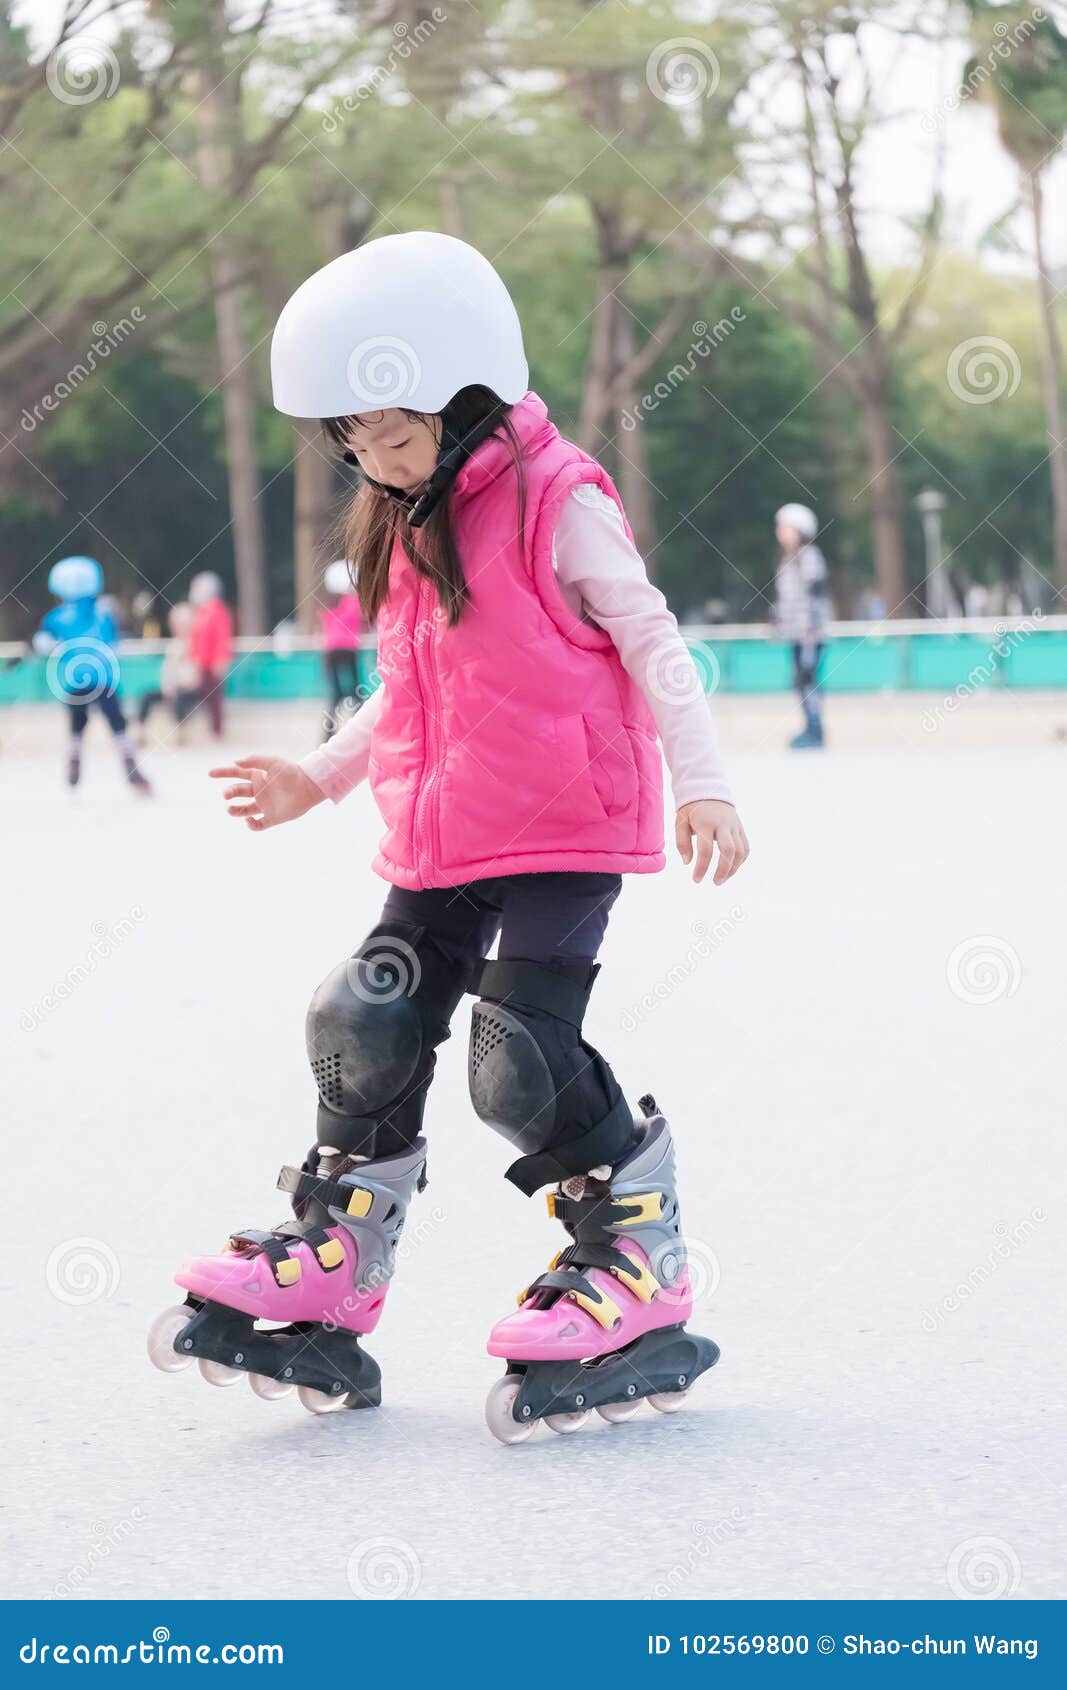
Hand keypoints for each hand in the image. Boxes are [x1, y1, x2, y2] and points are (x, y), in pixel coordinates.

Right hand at [209, 754, 323, 831]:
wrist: (308, 787)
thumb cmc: (291, 772)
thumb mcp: (272, 762)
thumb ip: (254, 760)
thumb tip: (235, 762)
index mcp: (257, 776)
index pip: (236, 774)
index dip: (223, 773)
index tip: (210, 773)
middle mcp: (259, 791)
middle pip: (237, 792)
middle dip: (229, 793)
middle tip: (226, 794)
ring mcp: (265, 805)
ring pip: (243, 810)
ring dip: (234, 810)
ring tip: (230, 808)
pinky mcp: (272, 818)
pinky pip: (257, 825)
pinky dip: (250, 825)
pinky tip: (249, 820)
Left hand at [675, 799, 748, 884]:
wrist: (709, 790)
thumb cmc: (691, 810)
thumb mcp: (680, 822)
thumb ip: (682, 842)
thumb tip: (687, 863)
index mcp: (706, 822)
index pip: (706, 849)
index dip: (701, 867)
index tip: (696, 880)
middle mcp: (723, 824)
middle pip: (729, 851)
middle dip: (723, 870)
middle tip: (715, 883)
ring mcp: (735, 826)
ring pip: (741, 851)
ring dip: (733, 869)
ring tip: (722, 879)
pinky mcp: (741, 828)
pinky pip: (745, 848)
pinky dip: (740, 861)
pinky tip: (731, 869)